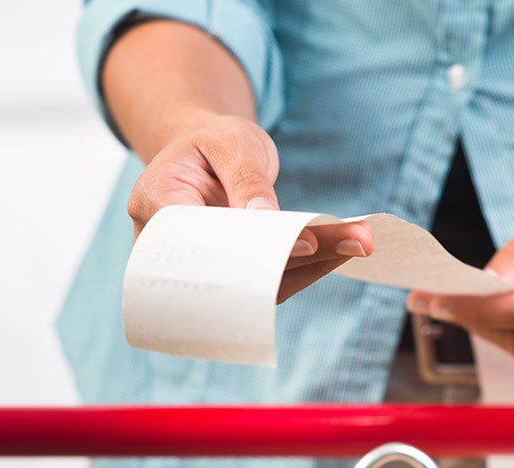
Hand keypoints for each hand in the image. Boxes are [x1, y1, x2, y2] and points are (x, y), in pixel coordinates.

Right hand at [127, 112, 373, 302]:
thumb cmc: (211, 141)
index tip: (304, 243)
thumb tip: (263, 218)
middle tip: (351, 244)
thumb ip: (245, 176)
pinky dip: (309, 264)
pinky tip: (345, 246)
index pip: (200, 238)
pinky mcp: (232, 276)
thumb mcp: (229, 139)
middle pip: (232, 268)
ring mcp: (201, 267)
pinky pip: (268, 280)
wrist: (204, 153)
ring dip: (312, 265)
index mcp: (154, 202)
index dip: (250, 247)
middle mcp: (168, 247)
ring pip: (255, 282)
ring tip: (360, 241)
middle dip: (294, 260)